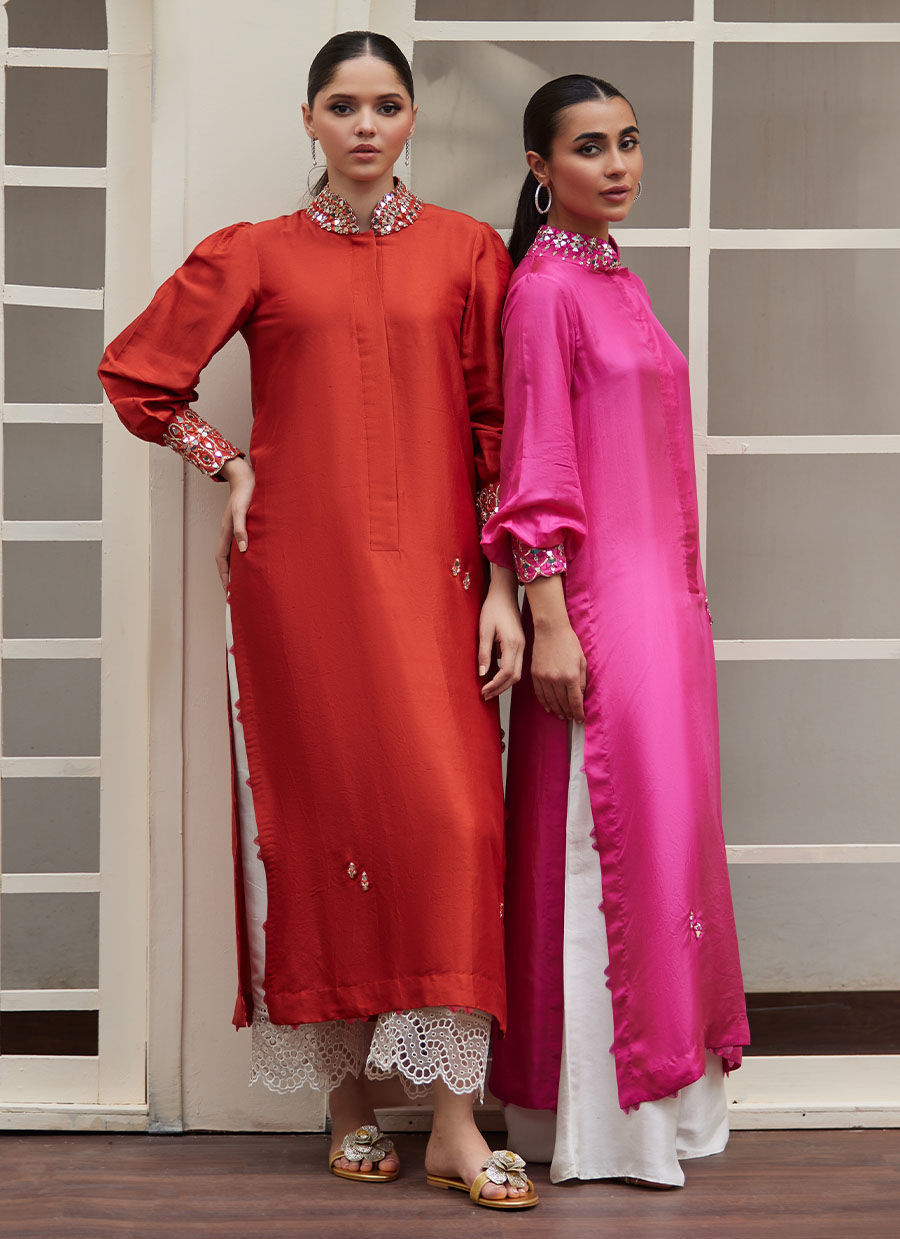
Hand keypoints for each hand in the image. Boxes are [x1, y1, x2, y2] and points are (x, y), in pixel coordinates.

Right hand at [215, 457, 254, 590]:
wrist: (245, 477)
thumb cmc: (245, 493)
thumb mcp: (243, 511)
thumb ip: (241, 529)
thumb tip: (243, 550)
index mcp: (226, 531)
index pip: (221, 559)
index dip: (224, 575)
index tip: (228, 589)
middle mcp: (227, 533)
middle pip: (224, 560)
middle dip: (226, 576)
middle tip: (232, 592)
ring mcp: (232, 530)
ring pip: (229, 554)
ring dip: (232, 569)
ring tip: (239, 582)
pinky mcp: (239, 526)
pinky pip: (235, 546)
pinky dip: (238, 558)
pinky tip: (246, 561)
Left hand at [478, 567, 524, 700]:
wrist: (505, 594)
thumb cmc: (493, 608)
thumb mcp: (484, 630)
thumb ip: (484, 652)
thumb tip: (483, 673)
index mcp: (512, 644)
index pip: (506, 672)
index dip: (495, 685)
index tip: (483, 691)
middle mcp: (521, 647)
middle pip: (514, 676)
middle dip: (500, 688)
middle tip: (485, 695)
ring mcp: (522, 646)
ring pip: (517, 672)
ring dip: (504, 683)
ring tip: (489, 689)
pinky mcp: (520, 644)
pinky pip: (516, 665)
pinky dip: (507, 675)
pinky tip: (496, 676)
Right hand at [530, 617, 585, 721]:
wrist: (550, 630)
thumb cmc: (568, 642)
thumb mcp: (582, 661)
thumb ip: (582, 679)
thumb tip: (580, 694)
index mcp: (571, 676)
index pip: (575, 701)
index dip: (578, 713)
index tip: (580, 719)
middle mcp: (557, 679)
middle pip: (563, 703)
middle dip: (569, 713)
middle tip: (572, 718)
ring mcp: (544, 677)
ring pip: (550, 701)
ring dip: (557, 710)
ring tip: (561, 715)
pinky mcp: (535, 674)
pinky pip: (540, 694)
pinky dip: (544, 702)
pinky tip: (548, 707)